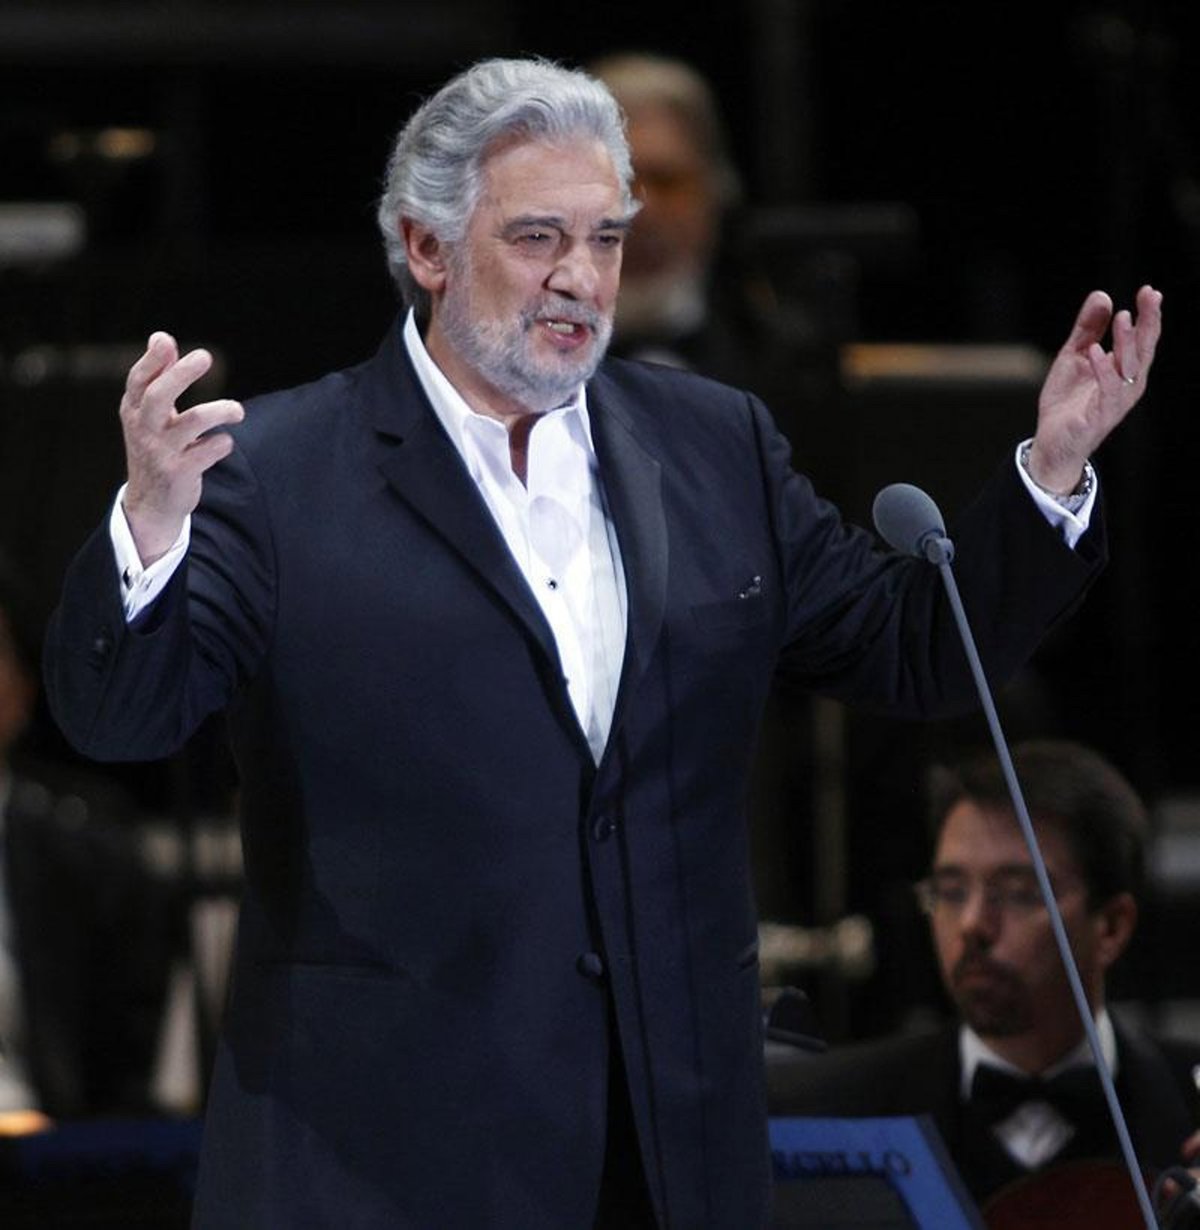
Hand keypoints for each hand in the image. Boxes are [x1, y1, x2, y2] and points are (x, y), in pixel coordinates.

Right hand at [120, 332, 243, 564]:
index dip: (151, 360)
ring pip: (192, 423)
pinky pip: (208, 452)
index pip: (139, 380)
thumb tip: (161, 337)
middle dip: (181, 374)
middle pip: (159, 396)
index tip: (166, 341)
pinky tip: (223, 444)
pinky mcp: (180, 473)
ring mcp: (161, 452)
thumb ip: (157, 377)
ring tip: (237, 411)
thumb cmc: (155, 446)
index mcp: (134, 411)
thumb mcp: (148, 414)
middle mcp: (144, 429)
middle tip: (206, 356)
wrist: (151, 503)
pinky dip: (222, 444)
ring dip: (219, 410)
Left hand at [1028, 285, 1161, 493]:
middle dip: (1148, 322)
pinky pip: (1106, 392)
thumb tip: (1103, 295)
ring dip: (1127, 342)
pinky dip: (1102, 371)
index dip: (1149, 315)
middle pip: (1144, 350)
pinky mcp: (1098, 417)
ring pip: (1129, 369)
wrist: (1052, 443)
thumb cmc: (1068, 401)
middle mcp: (1127, 385)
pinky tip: (1096, 351)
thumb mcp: (1074, 357)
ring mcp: (1116, 402)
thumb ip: (1088, 329)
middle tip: (1148, 296)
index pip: (1143, 339)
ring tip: (1122, 317)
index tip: (1149, 290)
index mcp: (1125, 369)